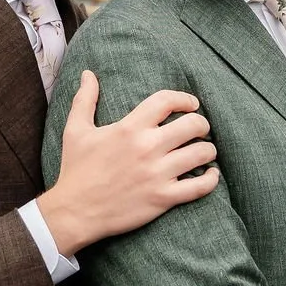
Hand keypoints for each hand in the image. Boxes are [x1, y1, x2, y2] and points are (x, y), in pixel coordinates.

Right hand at [38, 73, 218, 255]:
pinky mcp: (163, 198)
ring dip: (208, 150)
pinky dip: (211, 179)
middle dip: (201, 125)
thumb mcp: (76, 130)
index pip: (167, 101)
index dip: (185, 99)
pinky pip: (199, 187)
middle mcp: (147, 147)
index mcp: (129, 128)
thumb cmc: (76, 170)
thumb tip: (87, 74)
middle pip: (193, 125)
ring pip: (201, 154)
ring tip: (204, 151)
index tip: (191, 105)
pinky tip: (210, 175)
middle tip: (200, 130)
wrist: (74, 212)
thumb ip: (85, 99)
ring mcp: (157, 174)